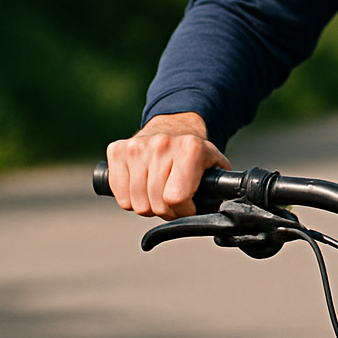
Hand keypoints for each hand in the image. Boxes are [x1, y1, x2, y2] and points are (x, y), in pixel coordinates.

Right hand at [105, 112, 229, 218]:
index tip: (188, 206)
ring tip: (158, 194)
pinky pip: (119, 195)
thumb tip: (220, 209)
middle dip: (167, 211)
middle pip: (156, 204)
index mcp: (190, 148)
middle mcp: (162, 144)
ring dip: (148, 206)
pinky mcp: (117, 150)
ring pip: (135, 203)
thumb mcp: (216, 166)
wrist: (174, 126)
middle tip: (173, 202)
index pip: (176, 198)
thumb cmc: (196, 154)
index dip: (183, 210)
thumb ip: (220, 187)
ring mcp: (136, 146)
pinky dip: (130, 199)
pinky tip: (142, 187)